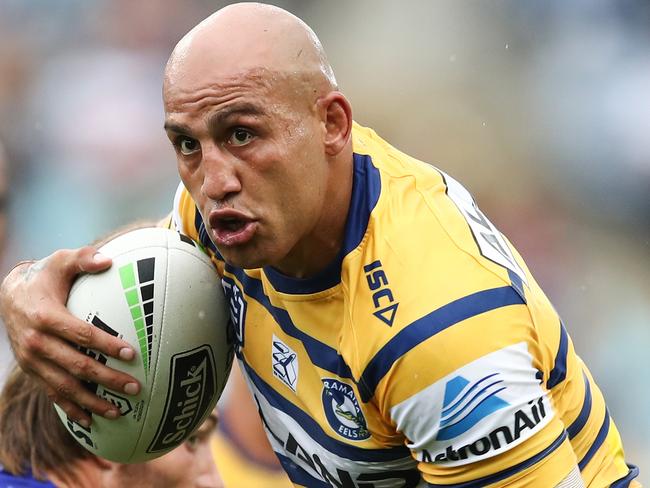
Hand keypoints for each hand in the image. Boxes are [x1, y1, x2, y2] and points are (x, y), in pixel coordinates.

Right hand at [0, 247, 139, 426]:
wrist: (9, 295)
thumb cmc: (45, 276)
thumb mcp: (61, 260)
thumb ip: (84, 258)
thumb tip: (109, 260)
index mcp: (46, 318)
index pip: (82, 335)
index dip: (107, 345)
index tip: (132, 354)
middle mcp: (37, 343)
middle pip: (77, 366)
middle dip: (107, 379)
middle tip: (135, 387)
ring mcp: (33, 361)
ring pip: (65, 387)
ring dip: (92, 402)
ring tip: (119, 411)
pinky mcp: (32, 371)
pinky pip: (52, 394)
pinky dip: (71, 409)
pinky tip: (90, 421)